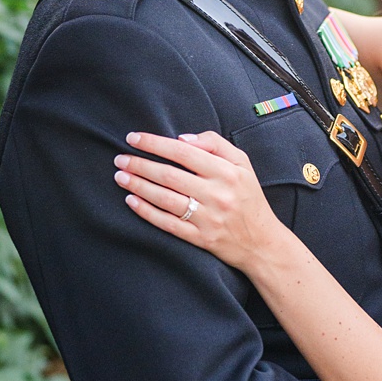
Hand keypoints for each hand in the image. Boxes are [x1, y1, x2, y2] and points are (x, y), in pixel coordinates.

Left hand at [116, 131, 282, 270]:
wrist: (261, 242)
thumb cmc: (248, 197)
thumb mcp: (243, 164)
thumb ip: (215, 144)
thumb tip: (181, 139)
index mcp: (227, 172)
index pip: (184, 152)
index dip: (155, 144)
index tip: (134, 138)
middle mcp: (217, 194)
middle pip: (169, 176)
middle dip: (140, 165)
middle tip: (120, 159)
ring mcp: (207, 218)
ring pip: (165, 199)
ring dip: (138, 186)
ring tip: (120, 176)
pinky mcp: (200, 238)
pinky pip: (167, 223)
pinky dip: (146, 211)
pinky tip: (131, 200)